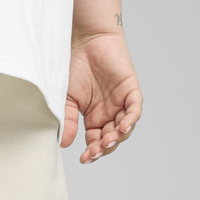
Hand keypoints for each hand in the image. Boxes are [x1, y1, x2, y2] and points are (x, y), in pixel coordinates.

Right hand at [62, 30, 142, 162]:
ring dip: (117, 137)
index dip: (93, 152)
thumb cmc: (74, 66)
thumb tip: (65, 144)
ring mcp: (121, 102)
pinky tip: (122, 128)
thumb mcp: (67, 98)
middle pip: (112, 138)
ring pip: (125, 127)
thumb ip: (68, 119)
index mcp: (94, 117)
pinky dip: (131, 120)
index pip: (96, 141)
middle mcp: (109, 113)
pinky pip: (135, 109)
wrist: (85, 40)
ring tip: (106, 142)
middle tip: (95, 152)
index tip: (84, 159)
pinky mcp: (130, 89)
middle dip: (104, 148)